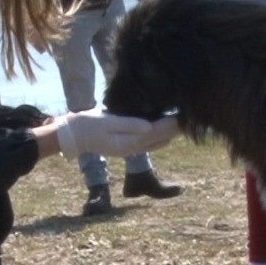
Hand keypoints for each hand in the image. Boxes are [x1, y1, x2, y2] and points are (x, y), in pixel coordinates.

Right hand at [55, 108, 180, 157]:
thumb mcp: (108, 121)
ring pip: (157, 142)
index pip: (157, 131)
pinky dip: (161, 136)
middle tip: (191, 117)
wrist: (74, 135)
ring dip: (170, 133)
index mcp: (129, 142)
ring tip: (183, 122)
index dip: (172, 124)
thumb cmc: (88, 125)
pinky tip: (167, 129)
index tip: (185, 115)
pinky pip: (150, 143)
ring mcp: (131, 149)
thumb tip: (150, 125)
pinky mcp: (127, 146)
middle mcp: (133, 148)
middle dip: (175, 129)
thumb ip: (129, 124)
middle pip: (161, 138)